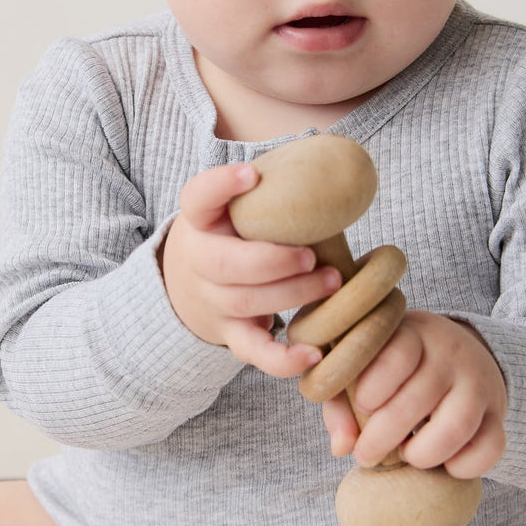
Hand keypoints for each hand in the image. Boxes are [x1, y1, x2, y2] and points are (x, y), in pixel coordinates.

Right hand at [160, 162, 342, 376]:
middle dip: (272, 261)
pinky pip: (252, 352)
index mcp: (200, 220)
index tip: (252, 174)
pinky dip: (282, 359)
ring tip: (333, 282)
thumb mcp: (235, 209)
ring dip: (292, 294)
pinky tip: (313, 355)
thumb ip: (269, 192)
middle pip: (225, 265)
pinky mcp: (230, 333)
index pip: (197, 198)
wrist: (189, 286)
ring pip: (245, 303)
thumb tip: (337, 166)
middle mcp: (198, 261)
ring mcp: (212, 301)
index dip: (221, 185)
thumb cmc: (230, 236)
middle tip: (311, 256)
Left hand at [321, 312, 506, 477]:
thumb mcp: (365, 368)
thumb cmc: (396, 367)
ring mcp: (479, 384)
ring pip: (457, 426)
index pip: (398, 353)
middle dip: (383, 437)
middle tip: (366, 454)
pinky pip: (491, 448)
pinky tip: (442, 463)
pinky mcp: (498, 414)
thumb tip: (342, 447)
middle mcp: (451, 354)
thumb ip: (342, 403)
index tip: (361, 405)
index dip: (374, 386)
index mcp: (413, 333)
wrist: (461, 352)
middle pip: (420, 398)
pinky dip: (463, 466)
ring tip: (406, 455)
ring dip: (423, 453)